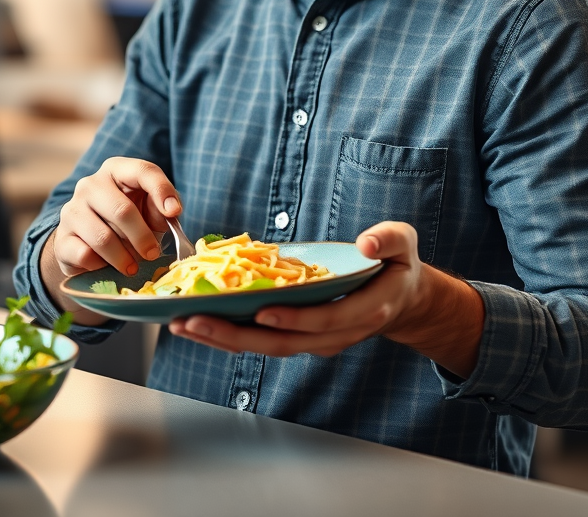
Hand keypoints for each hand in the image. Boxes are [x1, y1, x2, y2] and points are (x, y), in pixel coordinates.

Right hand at [40, 157, 180, 323]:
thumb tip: (171, 211)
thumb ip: (164, 207)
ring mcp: (71, 210)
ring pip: (102, 237)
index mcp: (116, 170)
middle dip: (142, 237)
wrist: (91, 243)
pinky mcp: (61, 239)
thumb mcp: (151, 210)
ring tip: (133, 266)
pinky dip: (101, 265)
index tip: (175, 213)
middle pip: (121, 210)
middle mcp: (90, 185)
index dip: (162, 191)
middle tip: (153, 254)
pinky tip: (106, 265)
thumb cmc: (131, 221)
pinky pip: (85, 255)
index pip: (142, 171)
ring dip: (123, 257)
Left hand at [168, 221, 484, 377]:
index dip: (293, 318)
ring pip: (266, 347)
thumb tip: (367, 241)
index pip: (324, 321)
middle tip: (194, 321)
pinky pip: (262, 339)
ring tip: (183, 323)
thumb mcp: (404, 243)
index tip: (261, 310)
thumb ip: (389, 240)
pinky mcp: (300, 336)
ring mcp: (316, 340)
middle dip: (236, 335)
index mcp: (365, 311)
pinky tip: (200, 320)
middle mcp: (337, 334)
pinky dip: (230, 332)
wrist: (400, 297)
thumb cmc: (397, 264)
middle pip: (283, 343)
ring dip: (223, 338)